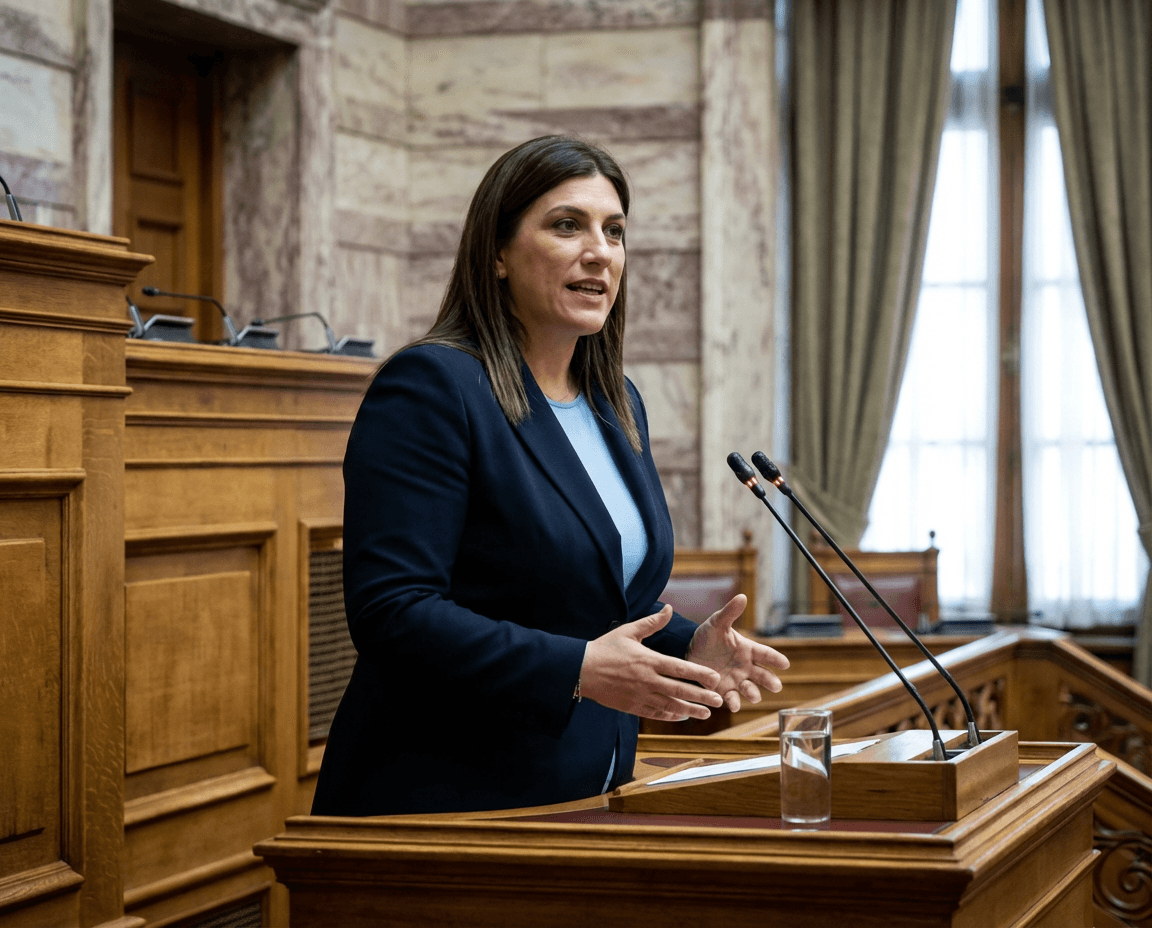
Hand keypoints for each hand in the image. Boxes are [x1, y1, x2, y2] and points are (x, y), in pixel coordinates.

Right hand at [580, 605, 724, 721]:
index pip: (680, 668)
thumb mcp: (628, 631)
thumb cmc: (605, 648)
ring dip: (690, 710)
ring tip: (706, 714)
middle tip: (720, 700)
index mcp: (649, 660)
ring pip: (670, 705)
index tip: (715, 678)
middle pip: (680, 690)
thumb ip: (652, 623)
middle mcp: (647, 680)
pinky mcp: (632, 706)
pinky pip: (655, 713)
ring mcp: (640, 695)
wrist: (581, 670)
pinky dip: (670, 715)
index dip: (700, 674)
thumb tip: (669, 608)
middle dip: (702, 696)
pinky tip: (682, 716)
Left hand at [685, 594, 789, 711]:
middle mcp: (745, 667)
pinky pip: (731, 699)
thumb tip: (742, 596)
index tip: (785, 664)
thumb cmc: (706, 636)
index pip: (765, 654)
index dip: (775, 659)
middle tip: (776, 686)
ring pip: (749, 689)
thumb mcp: (717, 623)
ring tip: (754, 696)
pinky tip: (733, 705)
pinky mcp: (723, 691)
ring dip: (753, 693)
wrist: (687, 650)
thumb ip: (730, 613)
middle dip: (770, 681)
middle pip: (763, 675)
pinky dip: (733, 702)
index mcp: (747, 650)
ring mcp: (735, 680)